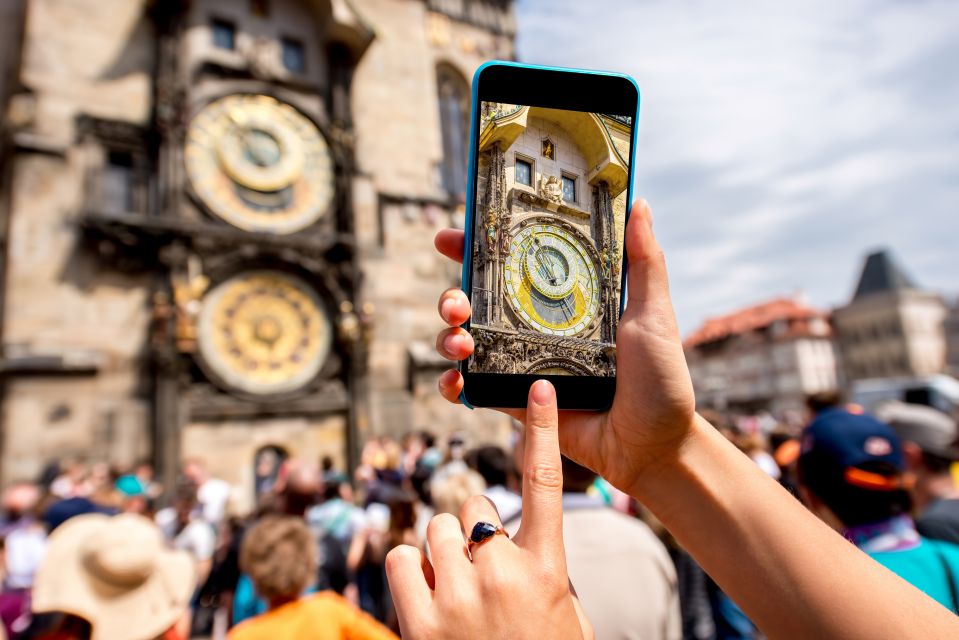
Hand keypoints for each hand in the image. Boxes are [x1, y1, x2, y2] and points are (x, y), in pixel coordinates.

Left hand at [386, 381, 589, 638]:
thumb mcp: (562, 614)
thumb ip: (537, 568)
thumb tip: (505, 541)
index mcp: (548, 568)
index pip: (546, 484)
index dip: (543, 430)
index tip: (539, 389)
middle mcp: (504, 573)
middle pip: (472, 510)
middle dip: (472, 534)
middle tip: (480, 573)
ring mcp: (461, 596)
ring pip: (436, 531)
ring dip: (441, 555)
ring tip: (455, 593)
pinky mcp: (422, 621)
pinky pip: (403, 558)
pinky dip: (411, 571)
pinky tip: (427, 597)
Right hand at [434, 200, 695, 494]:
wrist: (652, 449)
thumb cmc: (660, 382)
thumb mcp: (654, 317)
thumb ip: (645, 264)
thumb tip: (640, 204)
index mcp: (563, 302)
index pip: (513, 265)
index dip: (478, 248)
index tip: (453, 236)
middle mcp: (535, 329)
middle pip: (477, 301)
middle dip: (452, 295)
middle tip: (456, 302)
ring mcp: (520, 365)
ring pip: (465, 341)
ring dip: (447, 337)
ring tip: (458, 343)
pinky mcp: (513, 402)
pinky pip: (471, 389)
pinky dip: (452, 383)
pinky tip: (455, 381)